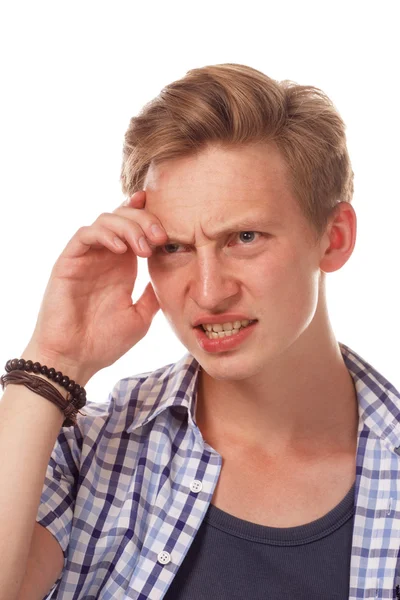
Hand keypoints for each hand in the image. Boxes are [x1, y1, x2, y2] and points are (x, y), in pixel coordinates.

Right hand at [23, 191, 167, 384]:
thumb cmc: (104, 343)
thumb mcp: (140, 317)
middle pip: (123, 217)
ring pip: (105, 220)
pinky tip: (120, 249)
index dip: (151, 218)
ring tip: (144, 249)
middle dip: (145, 220)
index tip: (172, 224)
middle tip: (161, 238)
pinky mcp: (68, 262)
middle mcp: (104, 257)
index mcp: (122, 267)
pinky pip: (85, 235)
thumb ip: (152, 295)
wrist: (75, 360)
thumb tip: (171, 275)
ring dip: (129, 227)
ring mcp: (86, 258)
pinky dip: (105, 234)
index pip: (135, 229)